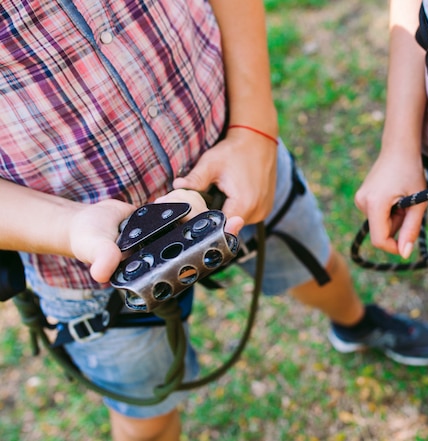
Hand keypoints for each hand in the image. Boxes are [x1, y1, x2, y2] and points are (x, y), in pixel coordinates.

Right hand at [70, 190, 243, 283]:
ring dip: (208, 222)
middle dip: (217, 237)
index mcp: (154, 269)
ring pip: (196, 234)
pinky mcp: (167, 227)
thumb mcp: (93, 246)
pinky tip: (203, 202)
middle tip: (235, 223)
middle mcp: (165, 258)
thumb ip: (101, 257)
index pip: (185, 267)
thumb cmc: (87, 238)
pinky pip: (187, 220)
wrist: (86, 222)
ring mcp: (167, 243)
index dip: (206, 257)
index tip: (224, 241)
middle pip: (198, 250)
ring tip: (218, 210)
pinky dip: (195, 211)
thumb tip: (103, 272)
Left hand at [172, 129, 277, 224]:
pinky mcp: (266, 208)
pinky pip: (247, 216)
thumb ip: (194, 180)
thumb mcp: (210, 163)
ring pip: (237, 221)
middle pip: (228, 225)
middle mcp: (257, 211)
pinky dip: (238, 208)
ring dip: (227, 212)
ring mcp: (263, 211)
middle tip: (209, 197)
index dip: (205, 221)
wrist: (258, 140)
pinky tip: (234, 193)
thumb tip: (177, 188)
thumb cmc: (235, 150)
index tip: (197, 211)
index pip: (220, 226)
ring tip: (223, 193)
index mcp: (244, 203)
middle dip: (215, 215)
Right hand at [355, 150, 426, 258]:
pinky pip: (376, 216)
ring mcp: (359, 200)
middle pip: (380, 232)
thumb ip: (411, 229)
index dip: (394, 247)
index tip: (408, 243)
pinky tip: (394, 196)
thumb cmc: (411, 171)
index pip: (379, 240)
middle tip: (410, 206)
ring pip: (379, 224)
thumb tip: (404, 254)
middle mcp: (362, 202)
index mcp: (374, 204)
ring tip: (403, 199)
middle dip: (397, 226)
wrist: (398, 148)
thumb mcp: (417, 203)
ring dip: (394, 219)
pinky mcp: (361, 198)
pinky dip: (388, 212)